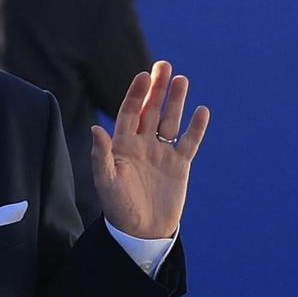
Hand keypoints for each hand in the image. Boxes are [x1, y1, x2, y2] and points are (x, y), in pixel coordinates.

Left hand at [91, 61, 209, 238]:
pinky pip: (189, 142)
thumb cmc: (118, 207)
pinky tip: (201, 110)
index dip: (135, 95)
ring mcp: (161, 153)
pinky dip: (196, 127)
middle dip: (157, 89)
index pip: (129, 113)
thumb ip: (102, 155)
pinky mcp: (179, 165)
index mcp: (122, 145)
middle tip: (163, 64)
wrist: (141, 232)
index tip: (142, 76)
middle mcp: (142, 144)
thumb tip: (96, 129)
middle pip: (151, 110)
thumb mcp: (106, 181)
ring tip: (181, 79)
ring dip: (176, 101)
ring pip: (170, 121)